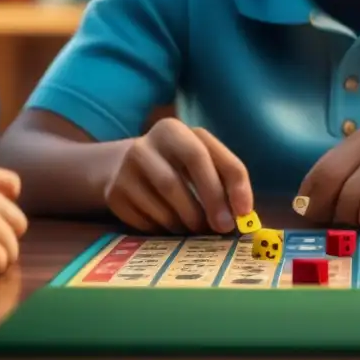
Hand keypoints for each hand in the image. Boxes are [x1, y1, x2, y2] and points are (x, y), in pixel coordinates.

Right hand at [105, 118, 252, 234]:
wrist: (120, 165)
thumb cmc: (174, 163)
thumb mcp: (197, 158)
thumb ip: (221, 178)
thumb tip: (243, 214)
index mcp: (174, 130)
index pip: (206, 154)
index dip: (230, 183)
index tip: (245, 211)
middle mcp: (147, 144)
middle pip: (180, 177)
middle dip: (209, 204)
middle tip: (223, 227)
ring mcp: (126, 168)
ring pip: (164, 203)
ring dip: (187, 221)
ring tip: (198, 227)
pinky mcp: (115, 193)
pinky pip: (147, 221)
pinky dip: (166, 229)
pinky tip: (173, 226)